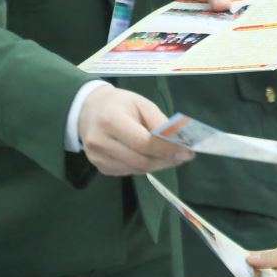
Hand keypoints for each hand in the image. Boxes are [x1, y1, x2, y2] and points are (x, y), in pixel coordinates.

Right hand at [77, 85, 193, 176]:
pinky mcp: (99, 167)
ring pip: (136, 169)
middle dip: (166, 160)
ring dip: (158, 165)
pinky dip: (144, 166)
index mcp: (111, 121)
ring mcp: (97, 158)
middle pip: (141, 160)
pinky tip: (151, 157)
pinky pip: (128, 172)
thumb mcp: (142, 104)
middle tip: (184, 156)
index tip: (187, 151)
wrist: (88, 110)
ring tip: (172, 157)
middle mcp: (100, 142)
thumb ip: (159, 122)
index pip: (143, 143)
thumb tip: (178, 141)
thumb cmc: (119, 104)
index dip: (167, 149)